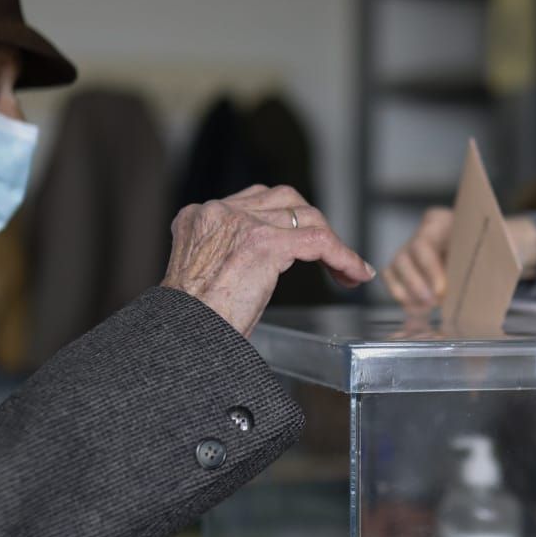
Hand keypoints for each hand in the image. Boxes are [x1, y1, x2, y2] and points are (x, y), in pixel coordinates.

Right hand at [161, 185, 375, 335]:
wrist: (180, 337)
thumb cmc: (190, 322)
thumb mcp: (203, 275)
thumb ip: (226, 255)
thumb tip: (260, 265)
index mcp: (200, 218)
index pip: (257, 201)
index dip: (288, 221)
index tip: (303, 244)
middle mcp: (219, 212)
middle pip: (284, 200)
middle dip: (313, 224)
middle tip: (328, 257)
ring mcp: (242, 224)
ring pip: (306, 217)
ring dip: (332, 242)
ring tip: (345, 270)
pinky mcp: (263, 244)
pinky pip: (319, 242)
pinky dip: (343, 257)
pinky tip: (355, 274)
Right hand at [383, 208, 535, 310]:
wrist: (488, 248)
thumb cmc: (492, 246)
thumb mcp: (495, 247)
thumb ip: (484, 258)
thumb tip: (480, 278)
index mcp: (439, 222)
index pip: (424, 244)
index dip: (430, 269)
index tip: (441, 291)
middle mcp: (419, 234)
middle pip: (403, 258)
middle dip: (416, 284)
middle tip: (432, 303)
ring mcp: (408, 251)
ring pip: (394, 269)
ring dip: (408, 292)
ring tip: (426, 308)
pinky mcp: (403, 268)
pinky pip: (393, 281)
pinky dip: (403, 297)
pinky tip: (419, 310)